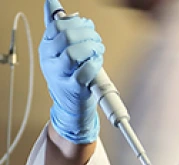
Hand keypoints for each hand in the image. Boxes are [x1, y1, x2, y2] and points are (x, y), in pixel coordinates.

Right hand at [39, 0, 102, 142]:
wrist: (71, 107)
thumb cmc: (70, 76)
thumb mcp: (61, 51)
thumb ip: (58, 27)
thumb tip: (52, 2)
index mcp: (46, 47)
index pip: (58, 26)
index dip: (77, 23)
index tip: (89, 27)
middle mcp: (49, 61)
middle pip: (66, 37)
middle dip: (87, 34)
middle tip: (97, 40)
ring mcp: (60, 76)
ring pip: (73, 53)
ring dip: (92, 48)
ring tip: (99, 50)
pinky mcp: (74, 89)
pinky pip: (84, 73)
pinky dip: (95, 64)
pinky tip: (98, 62)